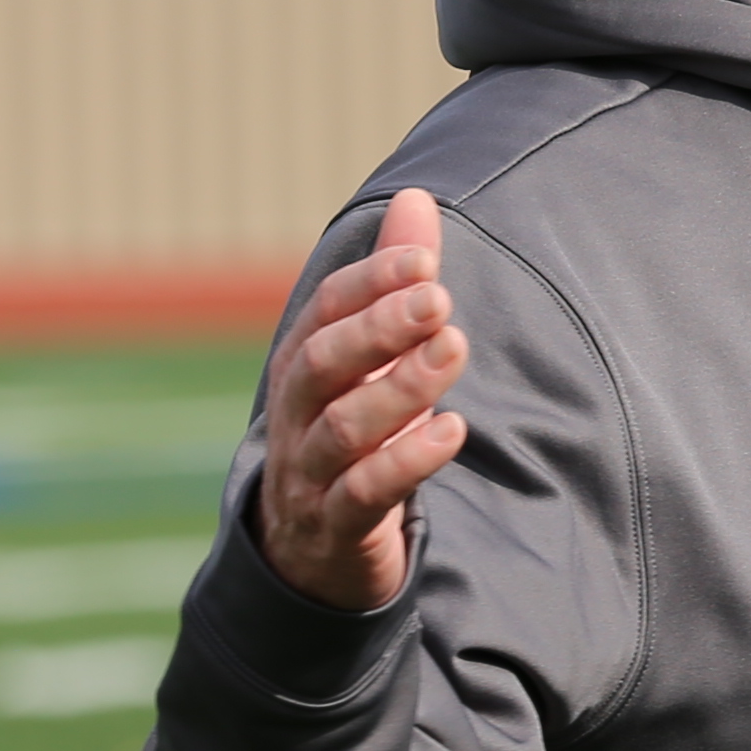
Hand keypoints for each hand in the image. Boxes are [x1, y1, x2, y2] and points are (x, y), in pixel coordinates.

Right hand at [254, 190, 469, 612]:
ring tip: (453, 351)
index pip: (325, 311)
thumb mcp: (371, 361)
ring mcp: (309, 474)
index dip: (371, 282)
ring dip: (399, 387)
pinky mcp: (336, 527)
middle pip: (321, 362)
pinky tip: (452, 431)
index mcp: (303, 364)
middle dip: (379, 327)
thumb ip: (394, 284)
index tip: (425, 260)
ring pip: (341, 427)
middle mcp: (296, 414)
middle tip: (438, 299)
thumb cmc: (353, 435)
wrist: (314, 554)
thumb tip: (416, 196)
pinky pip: (363, 494)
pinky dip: (405, 461)